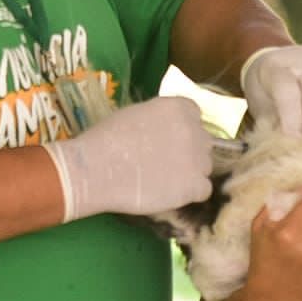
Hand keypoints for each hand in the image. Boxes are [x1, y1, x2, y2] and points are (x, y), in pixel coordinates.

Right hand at [43, 97, 213, 220]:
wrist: (96, 169)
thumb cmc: (106, 138)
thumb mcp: (136, 114)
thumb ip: (159, 119)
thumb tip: (165, 130)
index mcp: (179, 107)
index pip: (195, 115)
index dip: (182, 129)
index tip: (168, 140)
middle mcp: (194, 130)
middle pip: (202, 142)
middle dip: (188, 151)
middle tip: (164, 163)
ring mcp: (197, 158)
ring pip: (204, 166)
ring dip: (190, 173)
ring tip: (163, 181)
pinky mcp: (195, 185)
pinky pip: (203, 190)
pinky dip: (190, 193)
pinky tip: (169, 193)